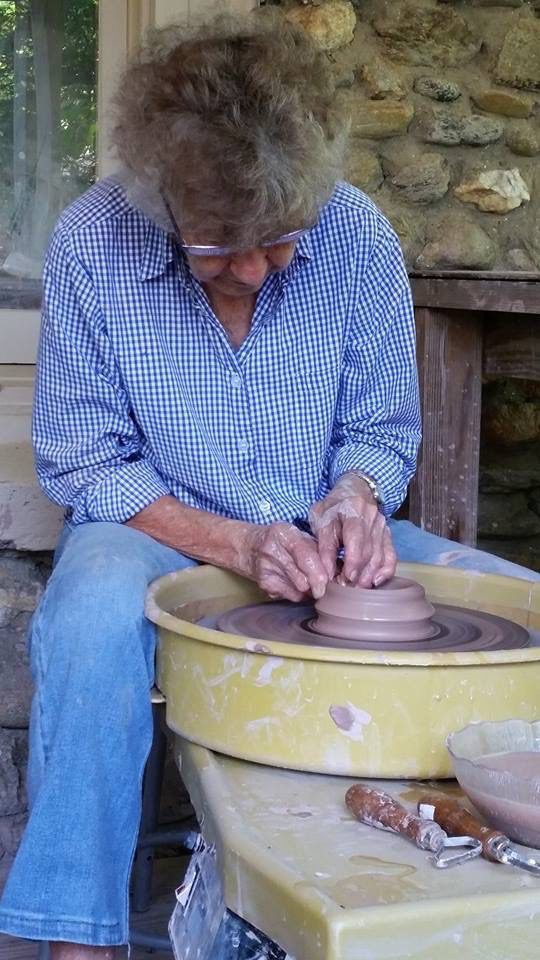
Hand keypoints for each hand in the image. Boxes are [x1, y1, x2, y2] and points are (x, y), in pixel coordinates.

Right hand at [241, 522, 328, 601]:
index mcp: (285, 534)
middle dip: (317, 584)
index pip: (307, 558)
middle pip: (304, 579)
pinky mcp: (264, 583)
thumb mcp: (298, 536)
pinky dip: (298, 593)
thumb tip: (339, 570)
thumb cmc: (282, 542)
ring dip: (308, 589)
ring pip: (299, 590)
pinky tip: (293, 581)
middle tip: (322, 582)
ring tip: (306, 579)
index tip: (329, 581)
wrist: (248, 547)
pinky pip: (291, 596)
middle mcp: (273, 550)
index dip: (321, 573)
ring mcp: (266, 568)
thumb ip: (317, 550)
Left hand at [309, 473, 395, 587]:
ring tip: (356, 588)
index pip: (356, 538)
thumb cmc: (334, 507)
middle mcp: (372, 518)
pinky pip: (391, 555)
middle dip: (358, 573)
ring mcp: (382, 527)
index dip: (352, 561)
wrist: (355, 490)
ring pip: (379, 556)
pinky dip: (385, 571)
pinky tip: (376, 582)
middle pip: (369, 551)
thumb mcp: (321, 519)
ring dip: (368, 575)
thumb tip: (325, 574)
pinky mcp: (387, 535)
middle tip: (346, 587)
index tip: (343, 578)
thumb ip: (323, 545)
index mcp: (353, 510)